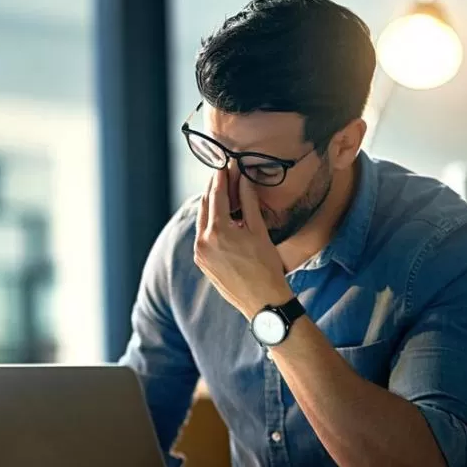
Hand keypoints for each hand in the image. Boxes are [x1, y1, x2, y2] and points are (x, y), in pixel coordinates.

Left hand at [194, 168, 292, 318]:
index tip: (225, 164)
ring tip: (224, 194)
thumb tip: (243, 179)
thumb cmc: (266, 267)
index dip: (221, 177)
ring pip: (203, 220)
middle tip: (224, 175)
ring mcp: (200, 254)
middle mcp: (203, 241)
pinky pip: (203, 236)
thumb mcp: (259, 231)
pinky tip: (223, 219)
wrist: (264, 302)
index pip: (217, 195)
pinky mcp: (202, 263)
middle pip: (206, 205)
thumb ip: (249, 202)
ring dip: (212, 206)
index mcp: (217, 231)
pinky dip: (211, 224)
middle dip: (214, 189)